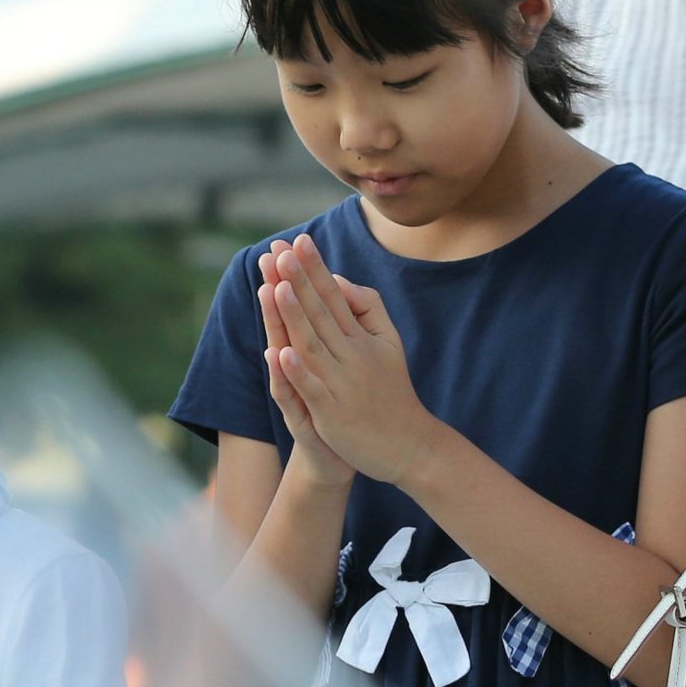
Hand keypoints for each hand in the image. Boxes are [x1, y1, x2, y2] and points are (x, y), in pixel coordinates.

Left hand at [268, 234, 444, 487]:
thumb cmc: (392, 391)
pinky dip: (297, 371)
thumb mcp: (389, 342)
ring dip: (294, 317)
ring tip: (275, 288)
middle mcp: (352, 356)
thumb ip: (367, 307)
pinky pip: (312, 389)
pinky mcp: (333, 414)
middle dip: (299, 281)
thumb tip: (338, 279)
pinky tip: (281, 352)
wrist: (410, 445)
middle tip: (281, 251)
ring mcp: (342, 385)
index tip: (298, 240)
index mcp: (362, 337)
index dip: (315, 268)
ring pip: (313, 346)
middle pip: (320, 313)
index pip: (334, 295)